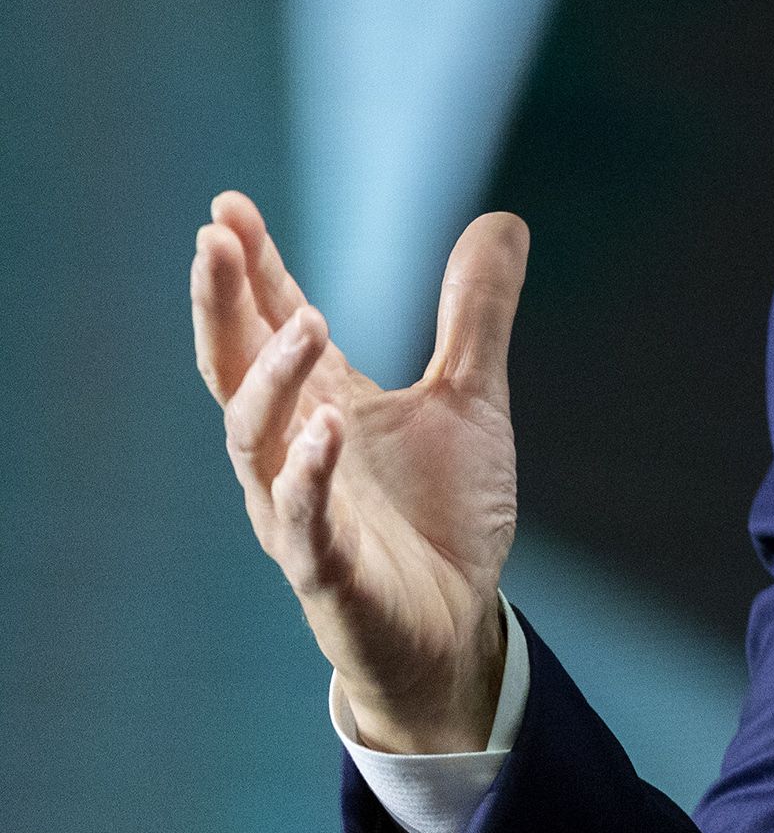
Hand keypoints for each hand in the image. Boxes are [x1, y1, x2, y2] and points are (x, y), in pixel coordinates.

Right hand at [190, 190, 524, 751]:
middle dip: (222, 304)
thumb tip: (501, 218)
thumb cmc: (441, 514)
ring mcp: (300, 511)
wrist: (453, 625)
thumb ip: (476, 312)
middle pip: (235, 368)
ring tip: (308, 320)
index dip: (251, 268)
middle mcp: (293, 450)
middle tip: (214, 238)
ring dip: (273, 378)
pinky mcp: (325, 570)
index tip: (227, 206)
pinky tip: (323, 428)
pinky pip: (301, 520)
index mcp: (320, 403)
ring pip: (255, 438)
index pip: (269, 324)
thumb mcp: (471, 396)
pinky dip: (307, 474)